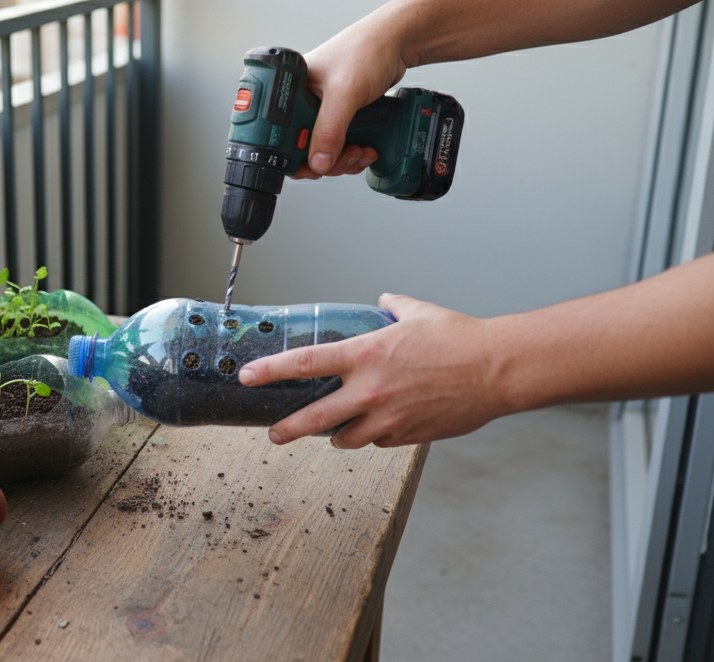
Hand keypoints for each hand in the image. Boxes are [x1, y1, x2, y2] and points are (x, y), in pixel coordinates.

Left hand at [236, 293, 520, 447]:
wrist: (497, 370)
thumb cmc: (460, 339)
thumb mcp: (417, 312)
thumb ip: (392, 306)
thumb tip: (382, 301)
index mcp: (365, 355)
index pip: (304, 363)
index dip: (270, 371)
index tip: (247, 377)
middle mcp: (370, 391)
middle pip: (313, 418)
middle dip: (288, 429)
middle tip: (274, 432)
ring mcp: (388, 418)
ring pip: (345, 438)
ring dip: (336, 434)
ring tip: (332, 429)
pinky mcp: (407, 436)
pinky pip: (378, 441)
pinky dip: (373, 436)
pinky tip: (377, 426)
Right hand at [294, 19, 410, 178]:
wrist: (396, 44)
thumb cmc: (365, 50)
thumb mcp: (344, 93)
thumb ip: (329, 130)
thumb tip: (318, 161)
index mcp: (290, 91)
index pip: (279, 135)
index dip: (294, 155)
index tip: (314, 165)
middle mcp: (302, 102)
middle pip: (301, 149)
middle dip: (325, 160)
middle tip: (342, 158)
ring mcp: (321, 111)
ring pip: (322, 150)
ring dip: (342, 159)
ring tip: (358, 152)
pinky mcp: (339, 117)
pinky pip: (338, 145)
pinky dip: (351, 153)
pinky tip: (363, 149)